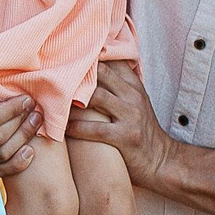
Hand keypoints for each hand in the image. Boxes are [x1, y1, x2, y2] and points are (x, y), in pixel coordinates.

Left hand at [63, 61, 177, 191]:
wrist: (161, 160)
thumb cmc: (141, 131)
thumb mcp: (134, 103)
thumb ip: (116, 86)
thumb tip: (88, 70)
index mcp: (134, 86)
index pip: (113, 59)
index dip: (90, 54)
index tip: (67, 53)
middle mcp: (133, 96)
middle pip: (101, 72)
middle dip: (76, 72)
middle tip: (52, 75)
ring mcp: (131, 115)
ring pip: (96, 96)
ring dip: (71, 98)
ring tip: (54, 101)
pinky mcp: (125, 137)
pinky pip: (94, 128)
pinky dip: (75, 127)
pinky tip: (63, 128)